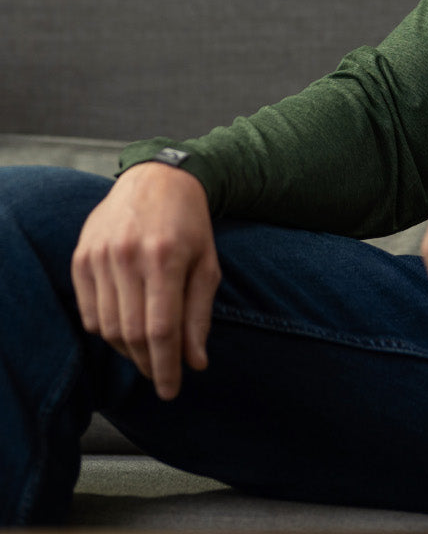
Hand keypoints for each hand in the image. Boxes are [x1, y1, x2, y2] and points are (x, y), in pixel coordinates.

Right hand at [71, 162, 220, 400]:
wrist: (158, 177)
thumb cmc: (190, 222)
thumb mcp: (208, 263)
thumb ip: (200, 314)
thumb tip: (195, 363)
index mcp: (166, 257)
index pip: (160, 330)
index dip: (166, 367)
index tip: (173, 390)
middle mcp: (129, 257)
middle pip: (131, 334)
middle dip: (149, 364)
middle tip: (163, 375)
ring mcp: (100, 256)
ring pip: (108, 328)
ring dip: (128, 351)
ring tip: (148, 353)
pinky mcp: (81, 257)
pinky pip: (90, 313)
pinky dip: (107, 330)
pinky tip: (126, 328)